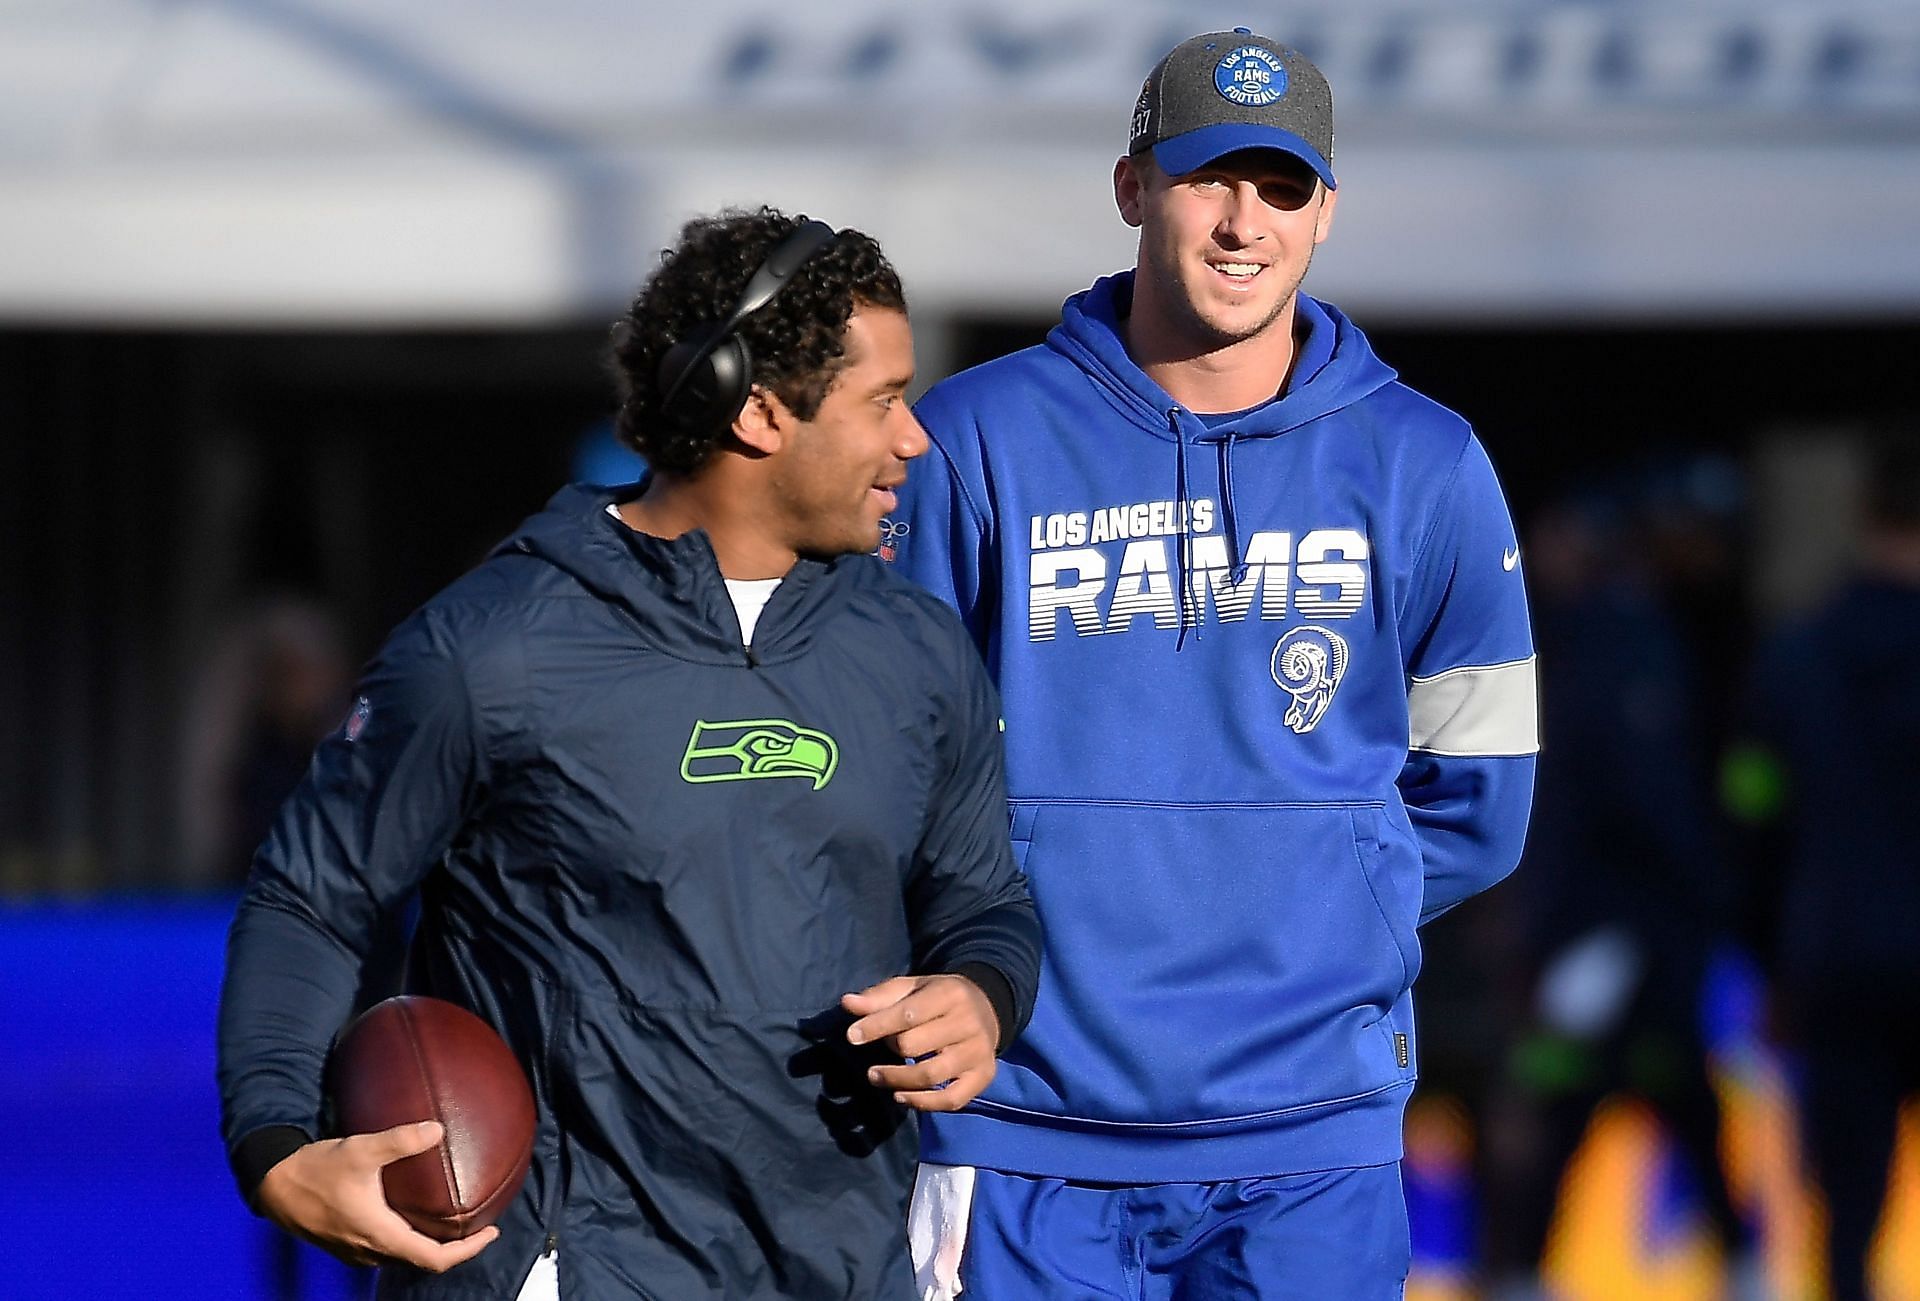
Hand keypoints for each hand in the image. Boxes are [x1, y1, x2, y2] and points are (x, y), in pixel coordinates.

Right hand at [255, 1121, 498, 1270]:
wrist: (273, 1184)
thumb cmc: (316, 1170)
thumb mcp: (361, 1150)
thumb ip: (401, 1140)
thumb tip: (438, 1129)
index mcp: (380, 1236)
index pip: (433, 1258)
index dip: (467, 1251)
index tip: (491, 1232)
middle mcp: (369, 1252)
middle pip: (421, 1260)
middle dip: (453, 1247)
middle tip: (477, 1224)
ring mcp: (355, 1252)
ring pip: (402, 1257)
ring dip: (429, 1244)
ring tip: (452, 1220)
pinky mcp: (345, 1245)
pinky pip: (386, 1250)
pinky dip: (408, 1239)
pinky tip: (413, 1215)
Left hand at [841, 974, 1000, 1111]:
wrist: (987, 1008)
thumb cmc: (938, 998)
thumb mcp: (912, 988)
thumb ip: (879, 997)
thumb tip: (847, 1003)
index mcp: (950, 994)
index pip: (908, 1014)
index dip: (876, 1026)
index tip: (852, 1036)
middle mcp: (968, 1023)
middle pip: (915, 1045)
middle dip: (890, 1048)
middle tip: (883, 1046)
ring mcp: (978, 1052)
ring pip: (930, 1076)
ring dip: (896, 1080)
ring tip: (875, 1076)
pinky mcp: (983, 1076)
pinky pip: (951, 1099)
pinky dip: (922, 1103)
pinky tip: (900, 1096)